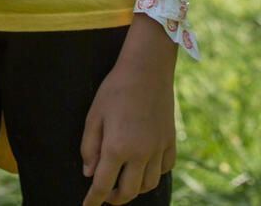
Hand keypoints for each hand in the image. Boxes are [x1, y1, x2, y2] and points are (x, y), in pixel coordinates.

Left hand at [80, 42, 175, 205]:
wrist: (147, 68)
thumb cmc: (116, 88)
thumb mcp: (94, 115)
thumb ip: (89, 147)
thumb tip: (90, 174)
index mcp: (117, 147)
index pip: (103, 185)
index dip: (93, 200)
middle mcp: (140, 153)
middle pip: (128, 192)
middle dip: (115, 199)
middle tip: (106, 194)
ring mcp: (158, 148)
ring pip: (149, 185)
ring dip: (135, 188)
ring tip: (125, 180)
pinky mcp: (170, 141)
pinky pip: (165, 168)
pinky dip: (155, 173)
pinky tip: (146, 165)